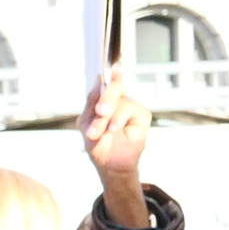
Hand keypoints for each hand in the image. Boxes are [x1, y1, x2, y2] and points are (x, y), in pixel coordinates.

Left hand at [81, 70, 152, 229]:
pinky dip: (118, 119)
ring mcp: (131, 107)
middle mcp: (119, 100)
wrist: (108, 165)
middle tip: (99, 111)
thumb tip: (98, 80)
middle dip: (104, 99)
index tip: (112, 65)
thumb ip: (91, 101)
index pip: (108, 81)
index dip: (111, 72)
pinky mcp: (142, 115)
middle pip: (113, 87)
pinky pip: (129, 109)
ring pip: (119, 101)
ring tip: (97, 132)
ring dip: (105, 118)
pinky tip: (113, 130)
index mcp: (105, 100)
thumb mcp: (86, 121)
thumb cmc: (98, 144)